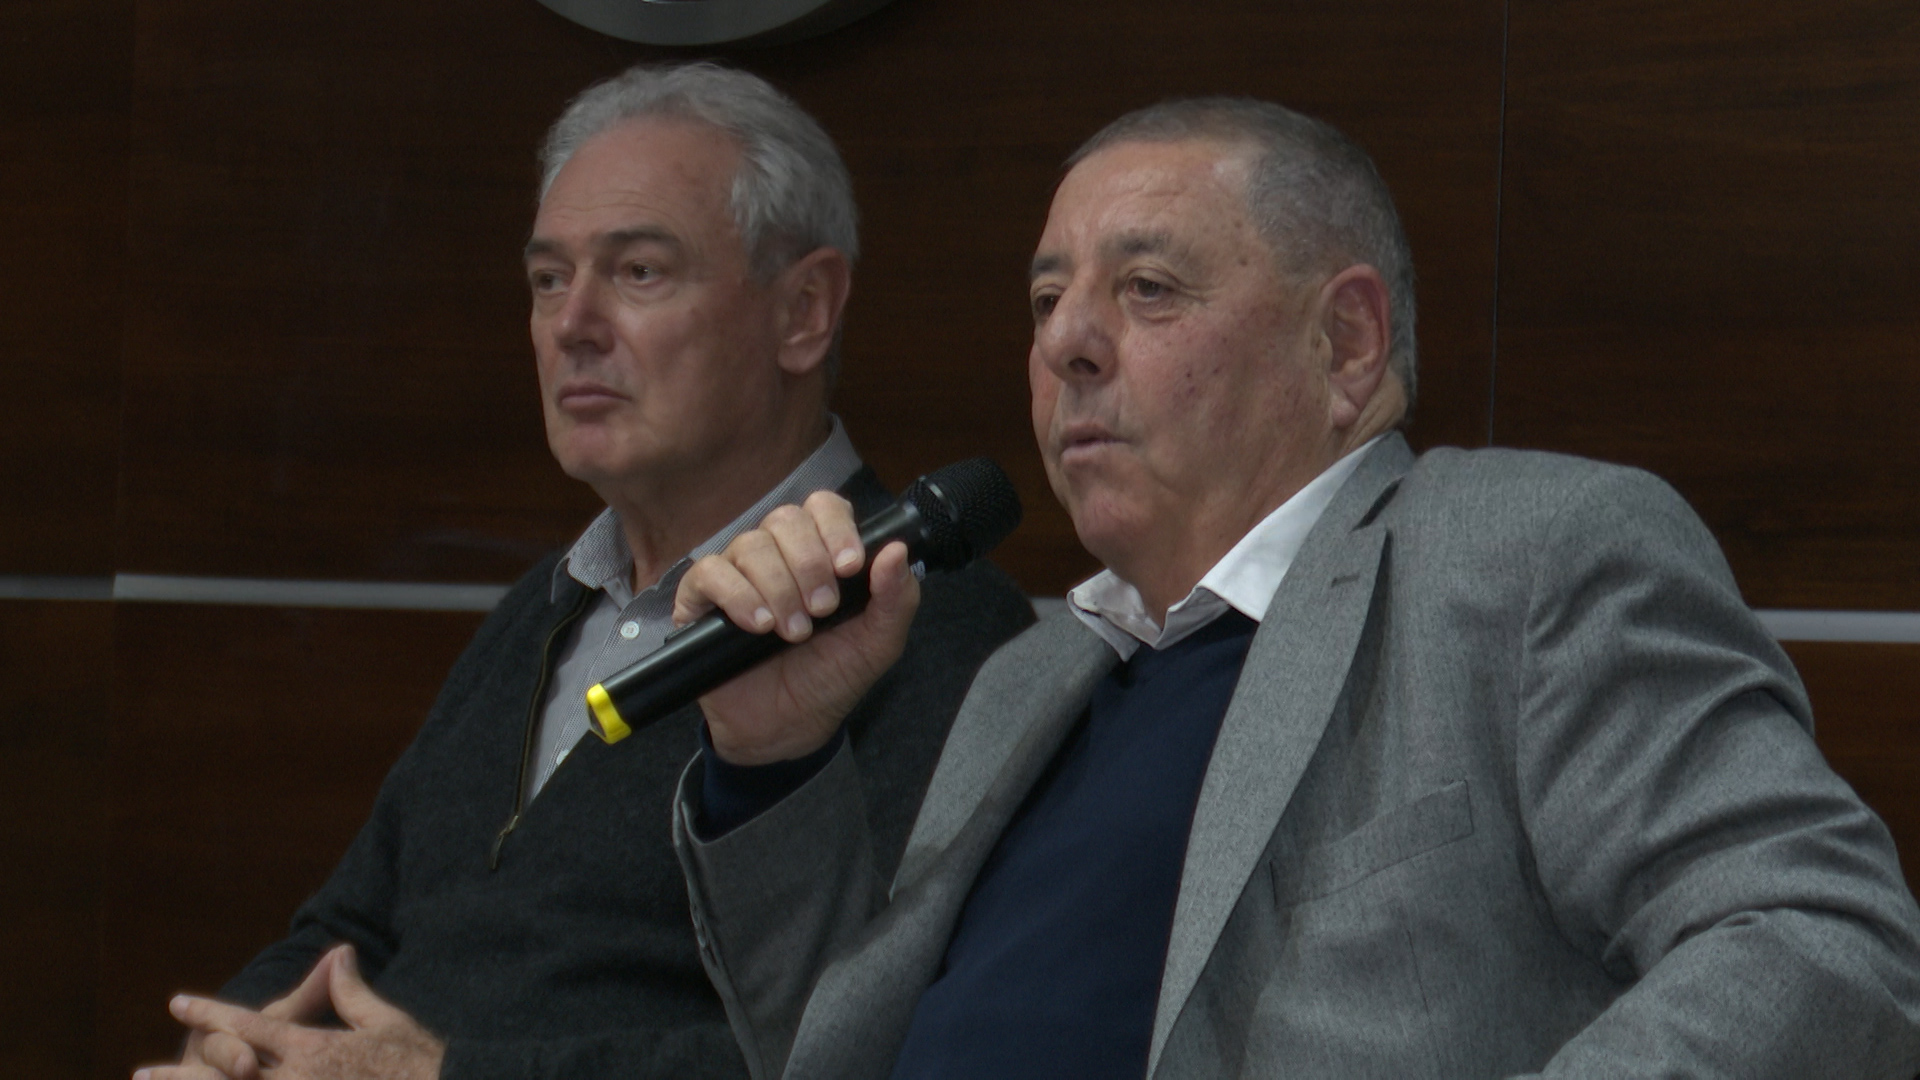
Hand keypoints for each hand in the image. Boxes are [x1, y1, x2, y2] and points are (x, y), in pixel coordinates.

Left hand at [138, 944, 443, 1079]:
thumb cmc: (416, 1061)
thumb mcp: (385, 1022)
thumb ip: (350, 991)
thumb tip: (338, 951)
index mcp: (314, 1046)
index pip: (251, 1024)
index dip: (211, 1013)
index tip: (178, 1004)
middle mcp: (298, 1078)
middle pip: (227, 1073)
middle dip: (182, 1074)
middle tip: (142, 1074)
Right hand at [676, 490, 920, 764]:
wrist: (788, 731)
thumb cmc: (830, 679)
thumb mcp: (877, 644)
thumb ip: (896, 598)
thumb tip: (897, 549)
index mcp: (821, 554)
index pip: (823, 507)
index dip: (835, 528)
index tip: (848, 567)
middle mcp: (777, 555)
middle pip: (785, 520)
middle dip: (809, 564)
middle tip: (822, 610)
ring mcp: (737, 574)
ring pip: (750, 545)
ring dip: (779, 587)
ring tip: (793, 632)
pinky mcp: (700, 600)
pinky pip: (709, 572)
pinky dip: (736, 594)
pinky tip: (757, 624)